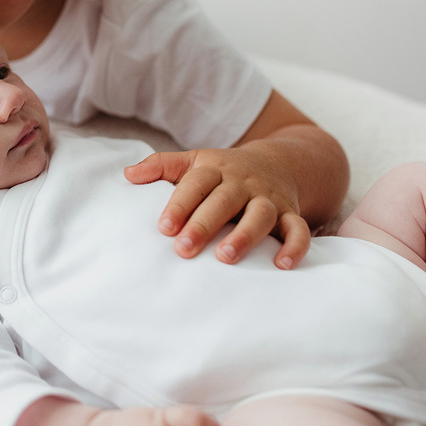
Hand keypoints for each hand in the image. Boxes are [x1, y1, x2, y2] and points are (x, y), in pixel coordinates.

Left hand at [124, 147, 310, 268]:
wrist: (278, 163)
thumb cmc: (222, 172)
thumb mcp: (193, 161)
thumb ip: (160, 166)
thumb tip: (127, 175)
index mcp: (215, 169)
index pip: (196, 183)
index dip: (179, 205)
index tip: (163, 228)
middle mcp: (243, 183)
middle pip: (224, 200)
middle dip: (204, 224)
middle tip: (184, 248)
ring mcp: (268, 198)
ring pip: (260, 214)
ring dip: (245, 235)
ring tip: (226, 257)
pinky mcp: (291, 213)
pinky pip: (298, 229)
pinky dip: (295, 246)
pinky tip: (282, 265)